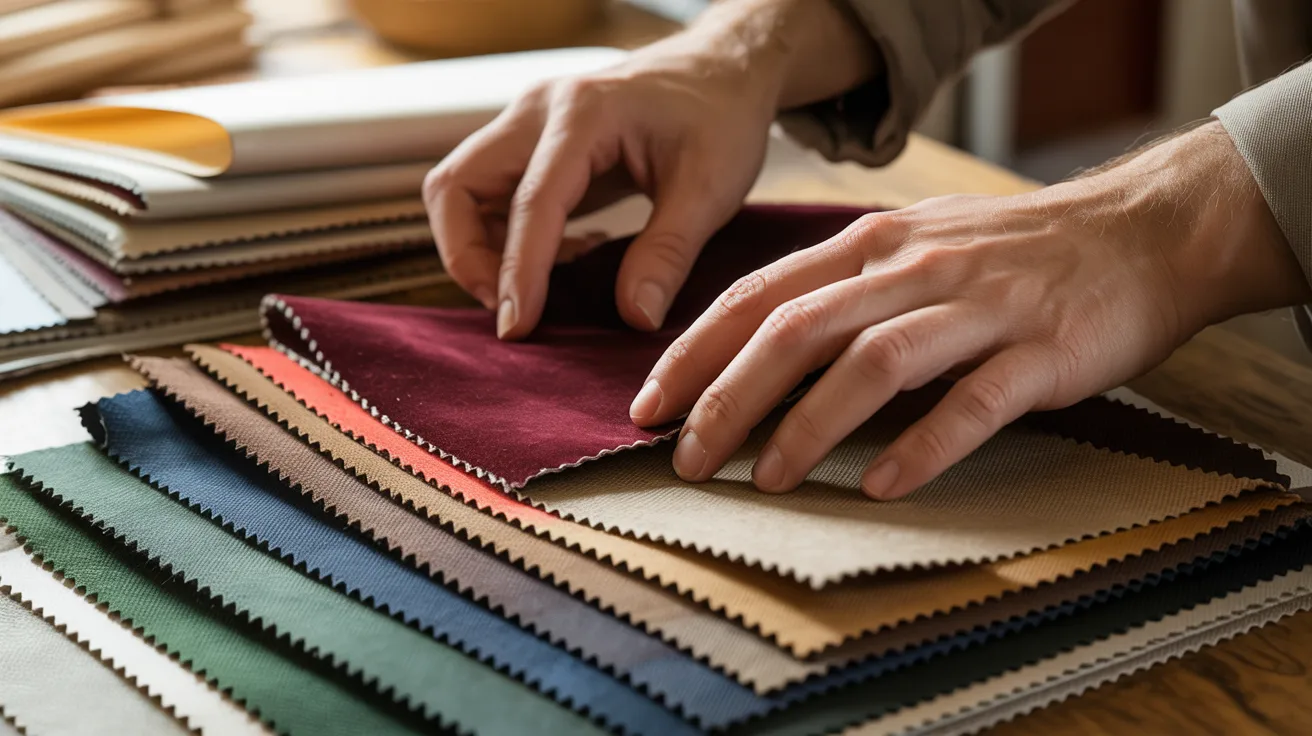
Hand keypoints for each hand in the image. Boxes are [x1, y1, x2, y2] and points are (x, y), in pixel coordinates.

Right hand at [422, 0, 877, 338]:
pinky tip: (561, 258)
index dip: (519, 270)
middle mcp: (538, 111)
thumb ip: (669, 253)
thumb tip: (635, 318)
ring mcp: (527, 123)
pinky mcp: (530, 142)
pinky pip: (486, 193)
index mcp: (584, 114)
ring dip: (477, 248)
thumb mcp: (711, 189)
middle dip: (466, 256)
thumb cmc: (719, 118)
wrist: (720, 71)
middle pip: (456, 186)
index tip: (518, 327)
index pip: (532, 201)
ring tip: (537, 288)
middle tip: (510, 309)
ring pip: (460, 189)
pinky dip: (502, 236)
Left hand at [630, 121, 1311, 499]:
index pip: (761, 296)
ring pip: (875, 361)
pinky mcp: (1039, 349)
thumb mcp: (912, 245)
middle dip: (730, 397)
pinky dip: (921, 444)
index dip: (696, 352)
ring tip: (765, 477)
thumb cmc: (1010, 253)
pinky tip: (878, 485)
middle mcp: (914, 267)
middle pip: (800, 329)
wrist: (1139, 233)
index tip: (649, 406)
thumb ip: (840, 288)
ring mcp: (978, 306)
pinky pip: (971, 401)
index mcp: (871, 245)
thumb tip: (754, 351)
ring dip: (809, 423)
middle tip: (688, 458)